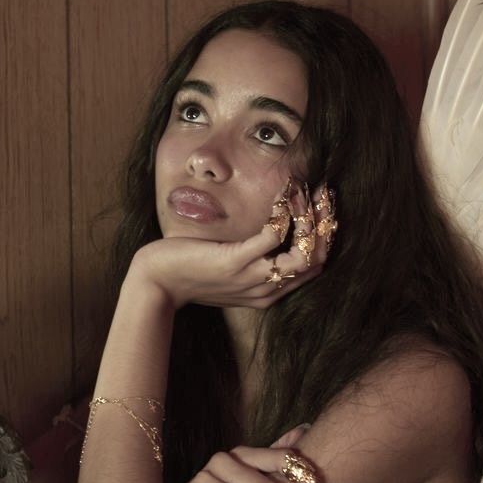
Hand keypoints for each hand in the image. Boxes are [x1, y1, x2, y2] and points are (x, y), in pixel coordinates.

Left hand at [128, 182, 336, 311]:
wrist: (156, 283)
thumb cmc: (188, 271)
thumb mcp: (227, 270)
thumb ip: (251, 257)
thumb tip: (268, 230)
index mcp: (267, 292)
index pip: (313, 267)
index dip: (324, 236)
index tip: (323, 208)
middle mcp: (265, 289)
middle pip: (315, 261)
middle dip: (326, 224)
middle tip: (324, 193)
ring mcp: (251, 277)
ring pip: (304, 253)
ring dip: (311, 217)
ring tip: (304, 191)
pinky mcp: (234, 261)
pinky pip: (273, 236)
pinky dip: (284, 213)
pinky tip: (281, 195)